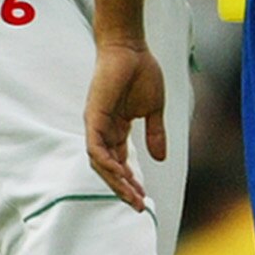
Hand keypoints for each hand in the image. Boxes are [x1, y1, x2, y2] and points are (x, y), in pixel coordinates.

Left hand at [83, 39, 165, 209]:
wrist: (131, 49)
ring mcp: (96, 125)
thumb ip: (155, 134)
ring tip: (131, 195)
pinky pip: (95, 147)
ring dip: (114, 181)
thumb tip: (161, 158)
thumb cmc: (142, 72)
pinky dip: (105, 162)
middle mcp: (103, 130)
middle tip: (137, 205)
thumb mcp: (154, 109)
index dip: (130, 182)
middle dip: (123, 188)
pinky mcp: (93, 117)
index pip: (120, 162)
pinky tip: (118, 174)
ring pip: (100, 162)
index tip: (143, 198)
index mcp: (117, 129)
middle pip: (109, 167)